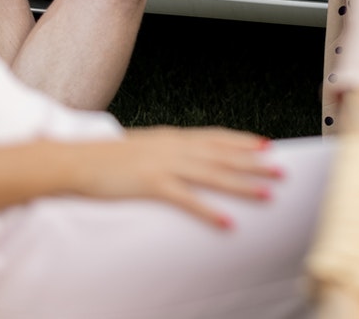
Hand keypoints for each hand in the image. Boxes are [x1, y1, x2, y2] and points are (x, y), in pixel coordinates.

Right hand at [71, 127, 281, 228]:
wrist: (76, 160)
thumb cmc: (107, 157)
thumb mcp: (143, 146)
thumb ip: (166, 149)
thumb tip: (184, 154)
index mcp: (173, 137)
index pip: (216, 137)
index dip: (243, 141)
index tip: (266, 146)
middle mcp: (175, 147)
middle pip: (223, 155)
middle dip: (255, 164)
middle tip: (281, 169)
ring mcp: (164, 165)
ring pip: (214, 175)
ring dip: (243, 185)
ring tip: (267, 193)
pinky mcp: (152, 184)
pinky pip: (188, 199)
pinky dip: (210, 210)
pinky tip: (227, 221)